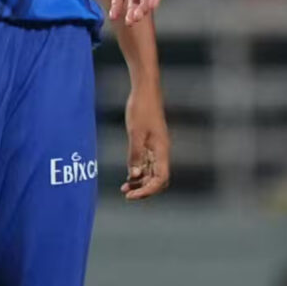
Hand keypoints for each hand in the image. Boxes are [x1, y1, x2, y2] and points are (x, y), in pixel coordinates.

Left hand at [122, 84, 170, 199]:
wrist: (145, 90)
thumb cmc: (141, 108)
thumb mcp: (135, 132)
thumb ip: (136, 154)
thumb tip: (135, 176)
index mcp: (162, 150)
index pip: (160, 179)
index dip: (147, 191)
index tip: (131, 195)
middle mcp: (162, 152)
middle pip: (158, 180)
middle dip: (145, 190)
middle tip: (127, 194)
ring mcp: (157, 148)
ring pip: (152, 173)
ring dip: (140, 183)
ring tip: (125, 188)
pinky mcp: (150, 143)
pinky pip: (148, 164)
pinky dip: (139, 172)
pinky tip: (129, 176)